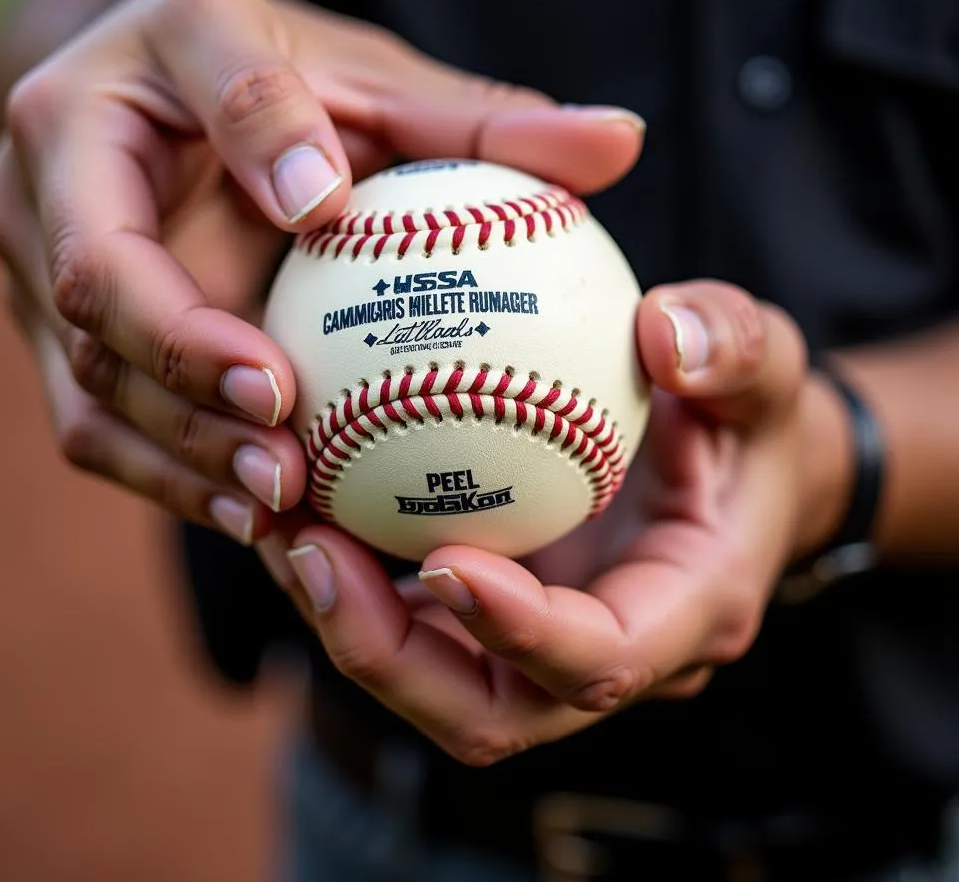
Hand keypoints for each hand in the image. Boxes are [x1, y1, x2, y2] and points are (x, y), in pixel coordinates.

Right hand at [0, 0, 643, 540]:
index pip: (186, 111)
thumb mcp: (379, 84)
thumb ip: (486, 122)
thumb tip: (620, 143)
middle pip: (97, 288)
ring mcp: (37, 273)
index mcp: (127, 79)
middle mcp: (44, 178)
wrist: (177, 115)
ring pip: (92, 384)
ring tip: (284, 501)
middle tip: (289, 440)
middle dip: (186, 372)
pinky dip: (182, 477)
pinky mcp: (64, 348)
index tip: (316, 250)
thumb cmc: (288, 90)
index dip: (246, 170)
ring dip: (184, 455)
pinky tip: (269, 517)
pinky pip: (109, 429)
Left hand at [259, 281, 850, 764]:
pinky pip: (411, 620)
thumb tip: (664, 333)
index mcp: (683, 614)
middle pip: (482, 708)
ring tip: (274, 522)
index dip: (517, 632)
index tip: (440, 562)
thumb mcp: (767, 370)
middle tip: (304, 551)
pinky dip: (349, 576)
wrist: (729, 471)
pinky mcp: (498, 619)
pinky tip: (300, 497)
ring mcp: (541, 647)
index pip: (599, 660)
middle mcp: (605, 656)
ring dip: (341, 617)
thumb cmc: (748, 421)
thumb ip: (736, 348)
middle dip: (384, 653)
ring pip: (427, 676)